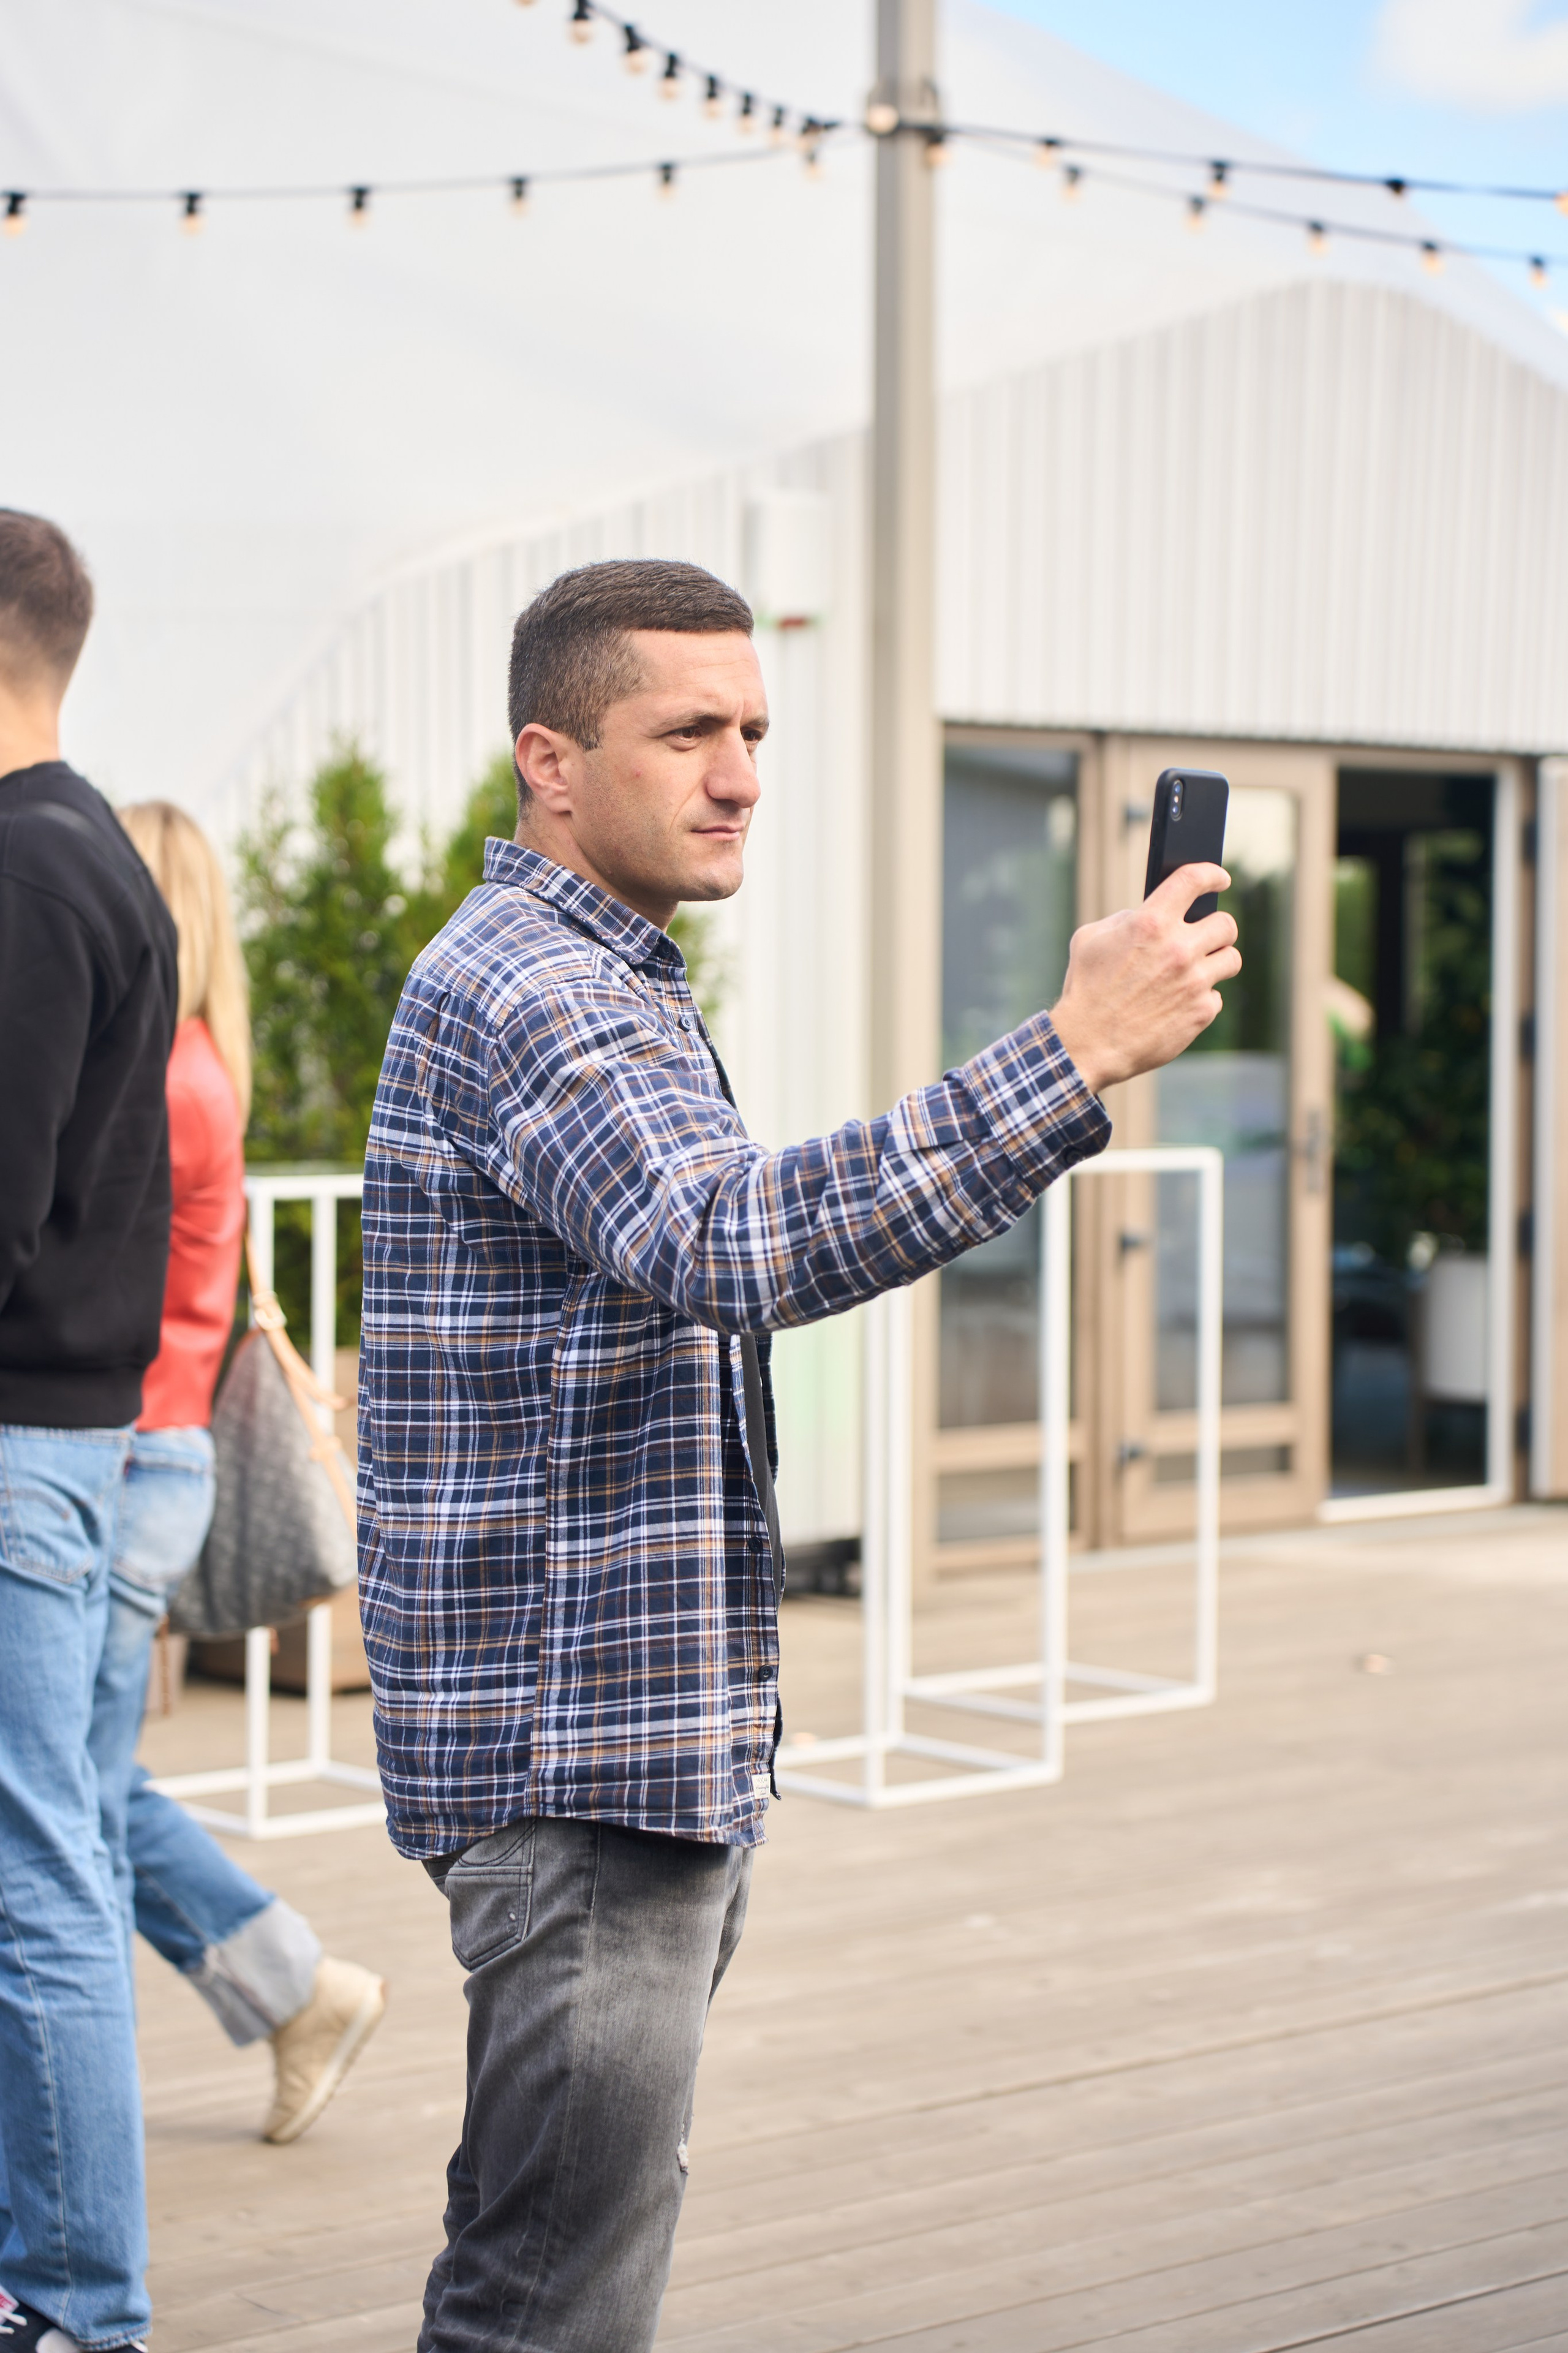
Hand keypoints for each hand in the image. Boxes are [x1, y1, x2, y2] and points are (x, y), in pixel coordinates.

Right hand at [1048, 865, 1240, 1095]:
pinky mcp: (1201, 1013)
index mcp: (1150, 923)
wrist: (1088, 1044)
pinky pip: (1215, 997)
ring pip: (1231, 960)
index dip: (1212, 875)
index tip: (1219, 879)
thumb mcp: (1091, 940)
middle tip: (1206, 936)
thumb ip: (1125, 919)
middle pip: (1226, 924)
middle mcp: (1179, 949)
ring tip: (1198, 969)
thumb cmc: (1085, 989)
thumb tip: (1149, 914)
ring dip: (1216, 962)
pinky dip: (1201, 999)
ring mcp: (1194, 982)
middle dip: (1216, 928)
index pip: (1195, 879)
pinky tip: (1180, 1003)